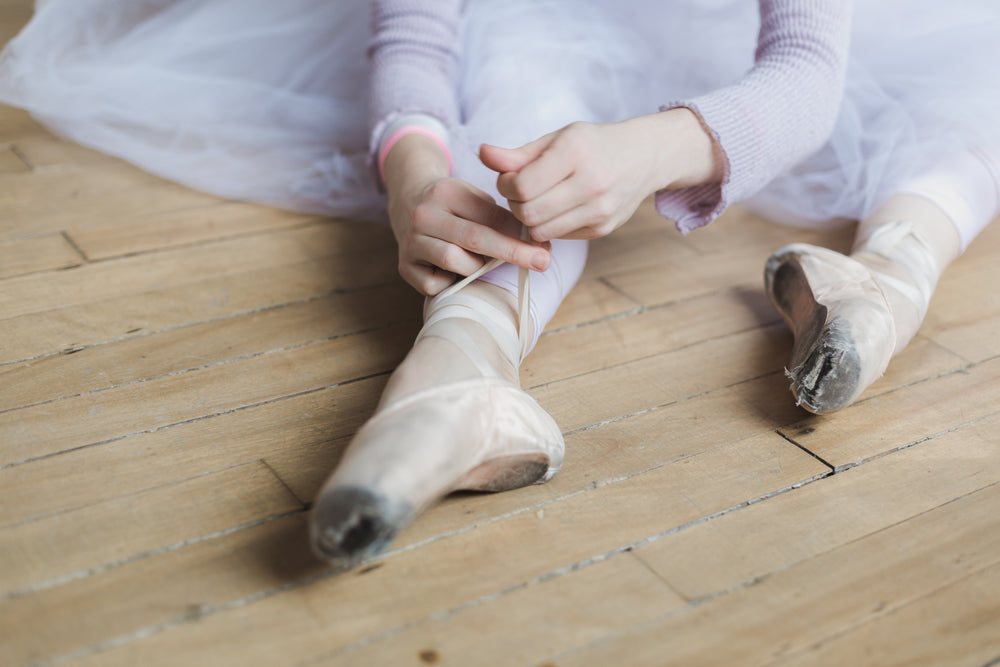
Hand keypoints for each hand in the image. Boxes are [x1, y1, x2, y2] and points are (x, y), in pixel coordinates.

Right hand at [384, 134, 550, 295]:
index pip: (490, 217)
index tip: (545, 248)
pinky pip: (436, 285)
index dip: (519, 236)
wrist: (407, 202)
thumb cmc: (452, 206)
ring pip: (454, 262)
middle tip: (541, 262)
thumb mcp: (475, 199)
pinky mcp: (404, 266)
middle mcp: (424, 215)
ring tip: (477, 260)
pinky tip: (453, 270)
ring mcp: (410, 241)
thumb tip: (535, 244)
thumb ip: (501, 219)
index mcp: (445, 192)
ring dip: (475, 266)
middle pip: (475, 239)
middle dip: (512, 253)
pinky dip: (451, 281)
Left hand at [479, 109, 723, 242]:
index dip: (506, 185)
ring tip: (537, 200)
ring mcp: (600, 210)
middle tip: (521, 191)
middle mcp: (591, 183)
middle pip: (527, 213)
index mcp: (575, 152)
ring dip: (529, 219)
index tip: (511, 177)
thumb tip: (482, 154)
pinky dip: (550, 225)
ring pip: (540, 231)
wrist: (644, 157)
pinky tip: (558, 208)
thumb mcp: (557, 139)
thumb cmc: (593, 145)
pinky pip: (559, 236)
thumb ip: (518, 154)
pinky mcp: (603, 229)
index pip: (522, 186)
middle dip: (514, 204)